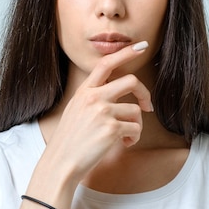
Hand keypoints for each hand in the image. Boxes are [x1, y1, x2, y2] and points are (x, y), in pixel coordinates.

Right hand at [43, 41, 153, 184]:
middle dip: (144, 93)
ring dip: (136, 125)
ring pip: (136, 110)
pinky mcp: (111, 129)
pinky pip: (135, 128)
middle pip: (131, 81)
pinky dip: (134, 138)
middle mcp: (93, 97)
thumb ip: (93, 97)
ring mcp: (102, 112)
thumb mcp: (76, 110)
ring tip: (126, 136)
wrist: (61, 162)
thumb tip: (117, 94)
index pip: (106, 63)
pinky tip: (124, 144)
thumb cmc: (70, 140)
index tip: (141, 46)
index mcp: (84, 91)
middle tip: (147, 106)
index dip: (126, 53)